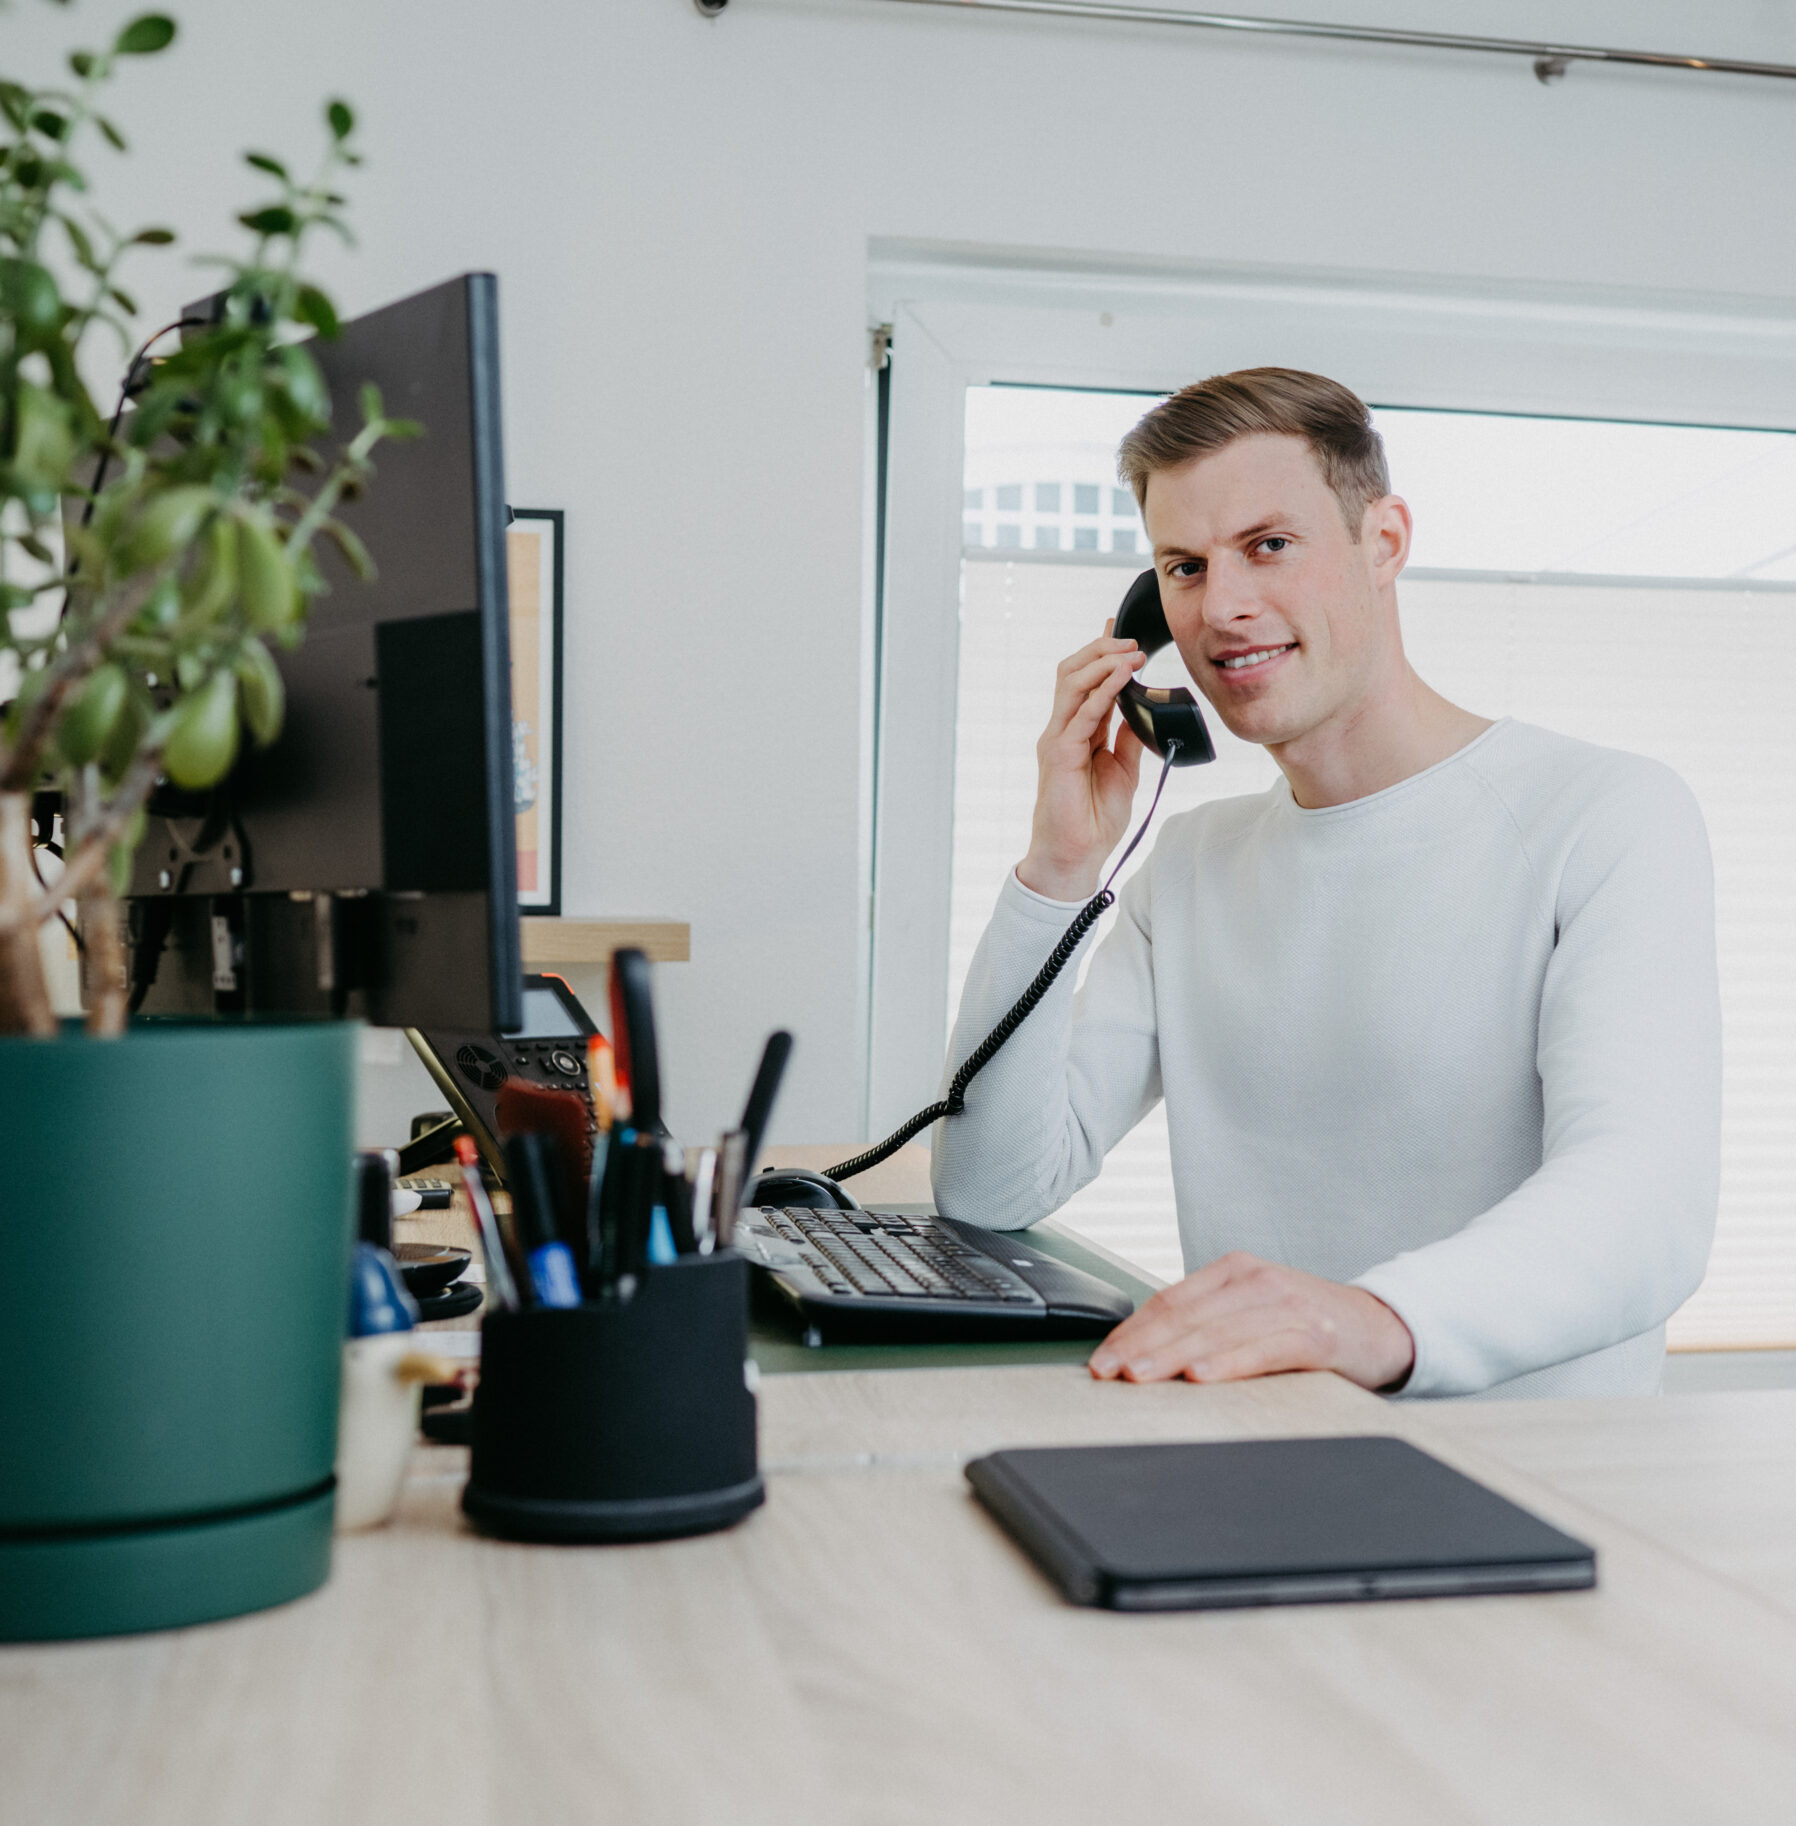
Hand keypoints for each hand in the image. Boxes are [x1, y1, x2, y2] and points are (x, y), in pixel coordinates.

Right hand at [1016, 621, 1147, 901]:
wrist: (1077, 855)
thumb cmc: (1094, 819)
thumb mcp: (1124, 769)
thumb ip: (1129, 738)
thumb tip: (1144, 710)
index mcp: (1077, 732)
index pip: (1085, 681)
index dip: (1101, 653)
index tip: (1122, 631)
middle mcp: (1062, 730)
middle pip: (1072, 672)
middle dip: (1101, 650)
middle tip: (1132, 640)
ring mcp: (1057, 740)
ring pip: (1071, 684)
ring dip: (1103, 663)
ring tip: (1131, 653)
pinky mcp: (1060, 755)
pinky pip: (1082, 713)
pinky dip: (1103, 691)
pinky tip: (1123, 677)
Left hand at [1088, 1252, 1414, 1391]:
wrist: (1382, 1326)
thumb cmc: (1305, 1324)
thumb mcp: (1251, 1312)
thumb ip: (1207, 1322)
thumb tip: (1143, 1352)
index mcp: (1232, 1271)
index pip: (1168, 1301)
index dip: (1130, 1331)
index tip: (1100, 1360)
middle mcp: (1255, 1280)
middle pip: (1184, 1315)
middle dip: (1139, 1346)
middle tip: (1107, 1372)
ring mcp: (1287, 1304)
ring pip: (1216, 1331)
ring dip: (1171, 1356)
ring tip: (1138, 1377)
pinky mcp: (1316, 1334)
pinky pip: (1264, 1349)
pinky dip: (1228, 1363)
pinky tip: (1201, 1376)